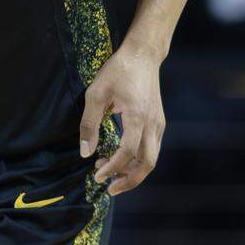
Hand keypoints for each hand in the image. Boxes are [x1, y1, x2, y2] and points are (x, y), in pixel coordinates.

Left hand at [79, 43, 164, 195]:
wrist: (142, 56)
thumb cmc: (117, 71)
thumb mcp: (96, 94)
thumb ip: (90, 124)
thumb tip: (85, 152)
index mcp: (138, 117)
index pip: (127, 152)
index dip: (113, 167)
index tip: (96, 175)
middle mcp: (153, 125)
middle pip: (147, 164)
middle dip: (128, 180)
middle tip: (109, 188)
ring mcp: (159, 124)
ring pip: (152, 158)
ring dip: (133, 170)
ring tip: (108, 171)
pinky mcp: (159, 122)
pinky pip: (152, 148)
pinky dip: (138, 159)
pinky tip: (120, 156)